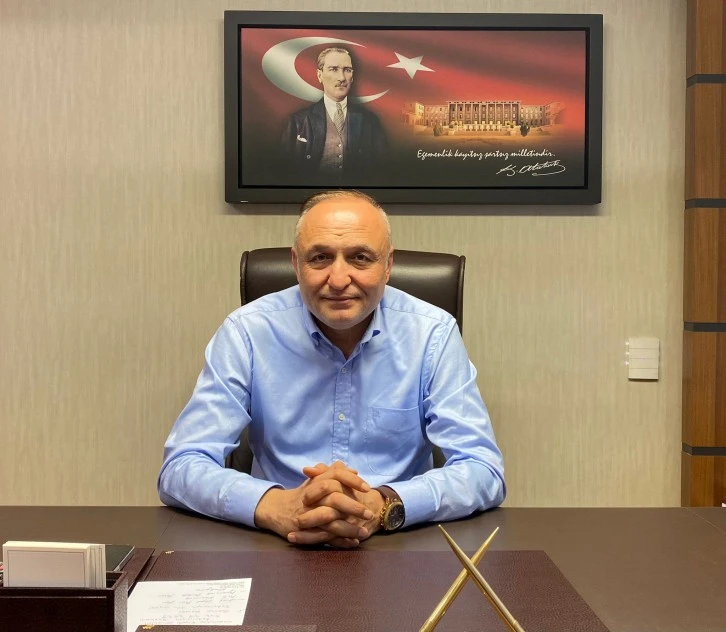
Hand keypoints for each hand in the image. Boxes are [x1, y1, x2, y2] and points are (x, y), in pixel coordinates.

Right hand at [253, 461, 373, 546]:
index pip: (336, 476)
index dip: (352, 481)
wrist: (276, 509)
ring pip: (331, 522)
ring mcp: (308, 515)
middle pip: (335, 499)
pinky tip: (353, 543)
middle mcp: (312, 497)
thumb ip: (333, 473)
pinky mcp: (304, 531)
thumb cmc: (302, 494)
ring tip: (364, 533)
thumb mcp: (315, 480)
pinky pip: (324, 538)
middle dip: (354, 507)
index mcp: (316, 482)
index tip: (367, 488)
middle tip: (369, 514)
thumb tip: (353, 470)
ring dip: (349, 528)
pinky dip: (339, 541)